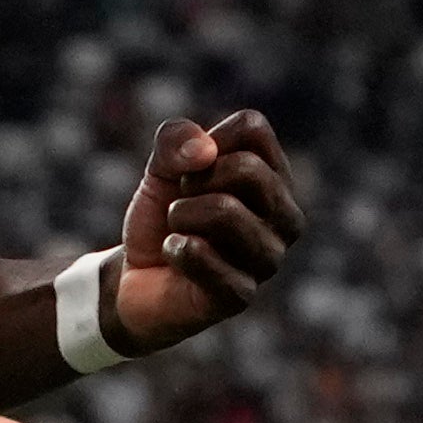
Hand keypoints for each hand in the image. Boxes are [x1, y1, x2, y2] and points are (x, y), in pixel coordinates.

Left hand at [109, 111, 304, 351]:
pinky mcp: (242, 295)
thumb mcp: (161, 167)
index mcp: (276, 176)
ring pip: (224, 210)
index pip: (252, 128)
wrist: (136, 277)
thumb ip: (175, 141)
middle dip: (194, 182)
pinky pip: (202, 254)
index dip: (207, 142)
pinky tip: (174, 256)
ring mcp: (270, 258)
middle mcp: (286, 216)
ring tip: (178, 232)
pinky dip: (174, 248)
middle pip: (246, 168)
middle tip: (183, 206)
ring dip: (180, 216)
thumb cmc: (164, 216)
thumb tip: (204, 151)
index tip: (193, 171)